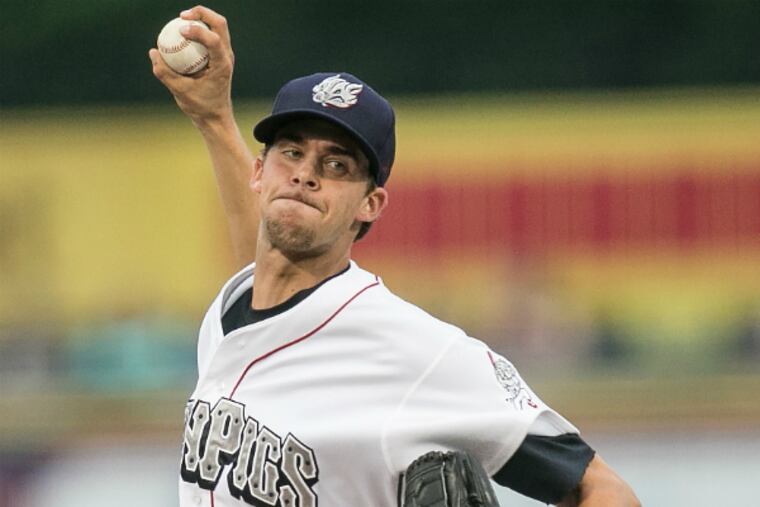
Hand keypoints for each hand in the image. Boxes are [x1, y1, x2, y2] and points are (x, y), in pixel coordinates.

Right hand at [149, 5, 234, 125]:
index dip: (197, 30)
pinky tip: (181, 33)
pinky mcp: (219, 56)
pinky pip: (210, 36)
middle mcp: (227, 56)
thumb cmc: (201, 107)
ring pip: (217, 26)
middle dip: (201, 13)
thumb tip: (153, 52)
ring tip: (180, 20)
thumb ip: (164, 72)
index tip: (180, 30)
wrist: (216, 118)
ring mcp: (225, 55)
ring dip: (200, 18)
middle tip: (181, 16)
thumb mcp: (179, 91)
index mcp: (222, 65)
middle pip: (220, 23)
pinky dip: (197, 30)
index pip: (214, 39)